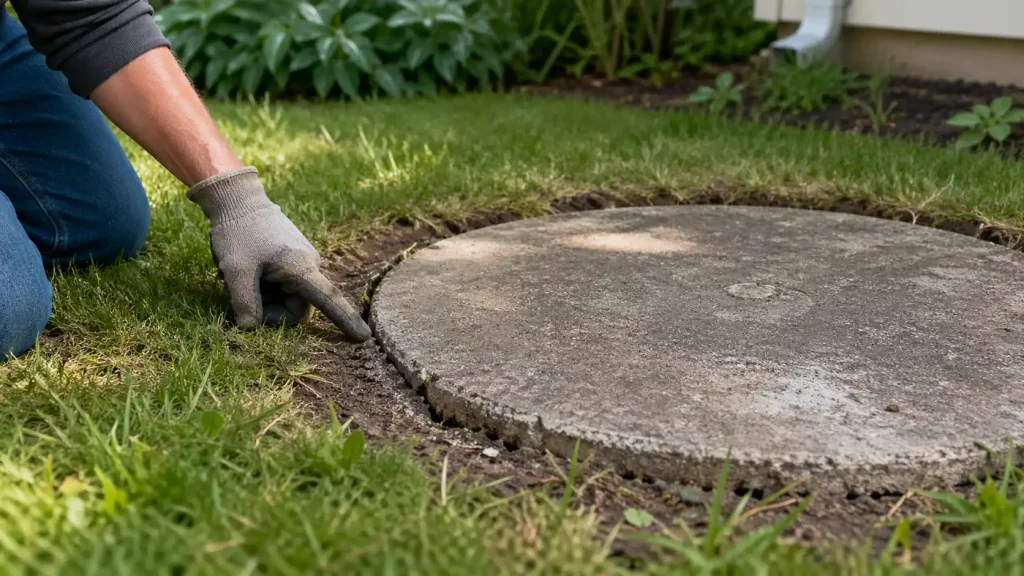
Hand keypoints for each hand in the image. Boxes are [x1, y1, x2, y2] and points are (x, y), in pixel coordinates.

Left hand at [186, 167, 370, 341]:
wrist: (238, 200)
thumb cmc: (238, 232)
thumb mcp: (235, 270)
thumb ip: (244, 303)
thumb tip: (251, 328)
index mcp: (301, 268)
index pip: (328, 300)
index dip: (345, 321)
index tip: (364, 338)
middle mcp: (309, 266)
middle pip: (298, 309)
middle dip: (272, 312)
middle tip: (245, 297)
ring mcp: (302, 264)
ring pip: (289, 300)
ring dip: (267, 299)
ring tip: (247, 278)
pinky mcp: (293, 263)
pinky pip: (285, 289)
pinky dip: (267, 289)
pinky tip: (252, 273)